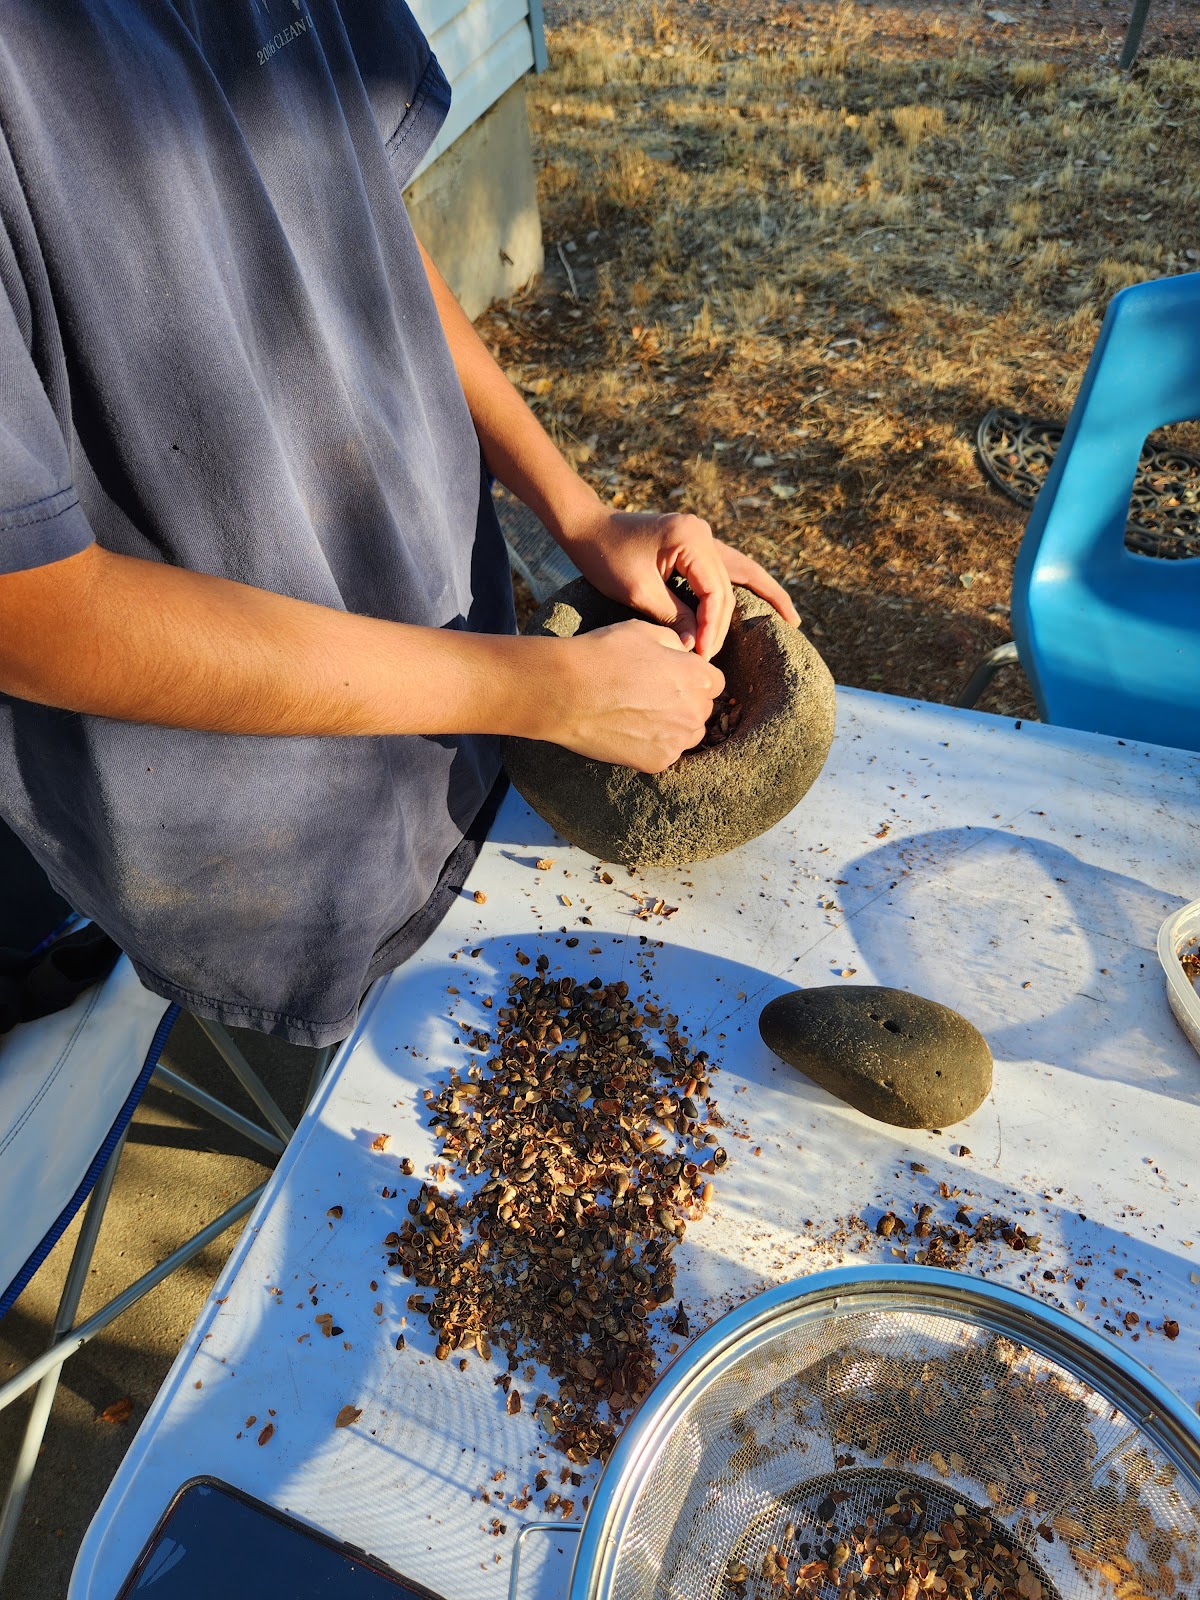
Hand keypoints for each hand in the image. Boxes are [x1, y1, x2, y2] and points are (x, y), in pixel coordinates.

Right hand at [540, 621, 724, 772]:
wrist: (565, 692)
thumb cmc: (603, 655)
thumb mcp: (644, 631)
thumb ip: (676, 644)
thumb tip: (684, 654)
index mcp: (698, 677)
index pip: (715, 682)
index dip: (693, 678)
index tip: (672, 678)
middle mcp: (695, 711)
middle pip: (702, 710)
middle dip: (684, 702)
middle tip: (650, 696)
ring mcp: (677, 741)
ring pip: (687, 735)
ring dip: (672, 726)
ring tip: (640, 714)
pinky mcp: (657, 762)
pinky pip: (665, 753)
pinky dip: (652, 745)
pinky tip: (628, 730)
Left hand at [558, 504, 800, 659]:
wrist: (586, 527)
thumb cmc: (605, 555)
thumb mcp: (637, 590)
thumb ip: (672, 616)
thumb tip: (694, 649)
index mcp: (691, 538)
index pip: (716, 592)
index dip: (711, 628)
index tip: (700, 655)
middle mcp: (704, 534)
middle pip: (729, 586)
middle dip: (723, 625)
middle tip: (710, 658)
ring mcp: (702, 537)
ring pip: (741, 573)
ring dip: (761, 596)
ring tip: (791, 619)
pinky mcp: (695, 545)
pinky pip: (727, 569)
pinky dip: (744, 586)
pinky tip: (763, 599)